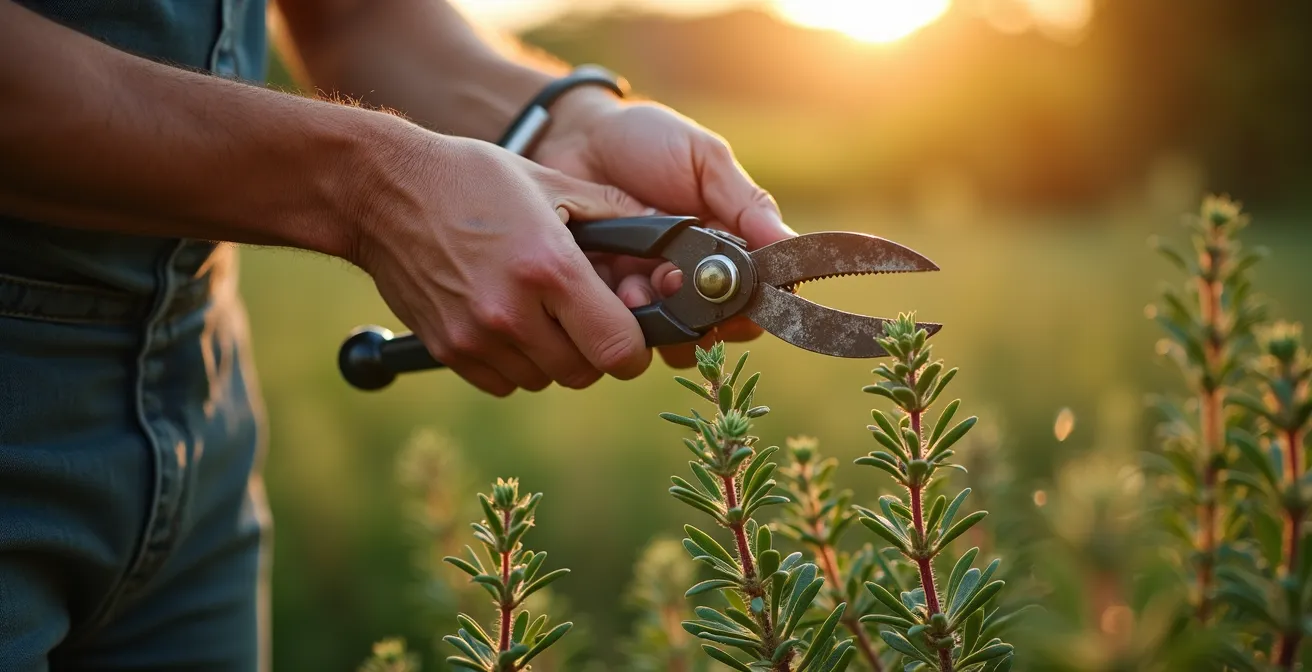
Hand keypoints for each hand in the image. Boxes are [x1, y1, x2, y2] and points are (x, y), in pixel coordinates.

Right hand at [353, 126, 653, 395]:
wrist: (381, 191)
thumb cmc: (472, 178)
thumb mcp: (550, 182)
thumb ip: (616, 212)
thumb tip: (668, 233)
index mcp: (548, 267)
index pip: (618, 349)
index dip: (635, 348)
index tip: (631, 333)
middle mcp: (513, 310)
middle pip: (584, 372)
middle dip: (594, 350)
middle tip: (584, 316)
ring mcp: (477, 335)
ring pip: (544, 380)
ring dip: (553, 356)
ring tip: (539, 311)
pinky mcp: (448, 350)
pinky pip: (504, 383)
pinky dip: (515, 363)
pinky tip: (506, 320)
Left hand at [531, 90, 796, 367]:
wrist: (571, 137)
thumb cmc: (644, 141)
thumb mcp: (705, 160)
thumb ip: (745, 203)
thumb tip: (789, 245)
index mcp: (726, 247)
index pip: (755, 296)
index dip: (749, 303)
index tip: (733, 290)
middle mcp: (693, 279)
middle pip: (716, 328)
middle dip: (698, 314)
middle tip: (672, 279)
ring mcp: (650, 294)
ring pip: (672, 338)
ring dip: (660, 320)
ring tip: (638, 284)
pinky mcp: (608, 301)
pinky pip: (625, 331)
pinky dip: (622, 317)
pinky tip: (613, 285)